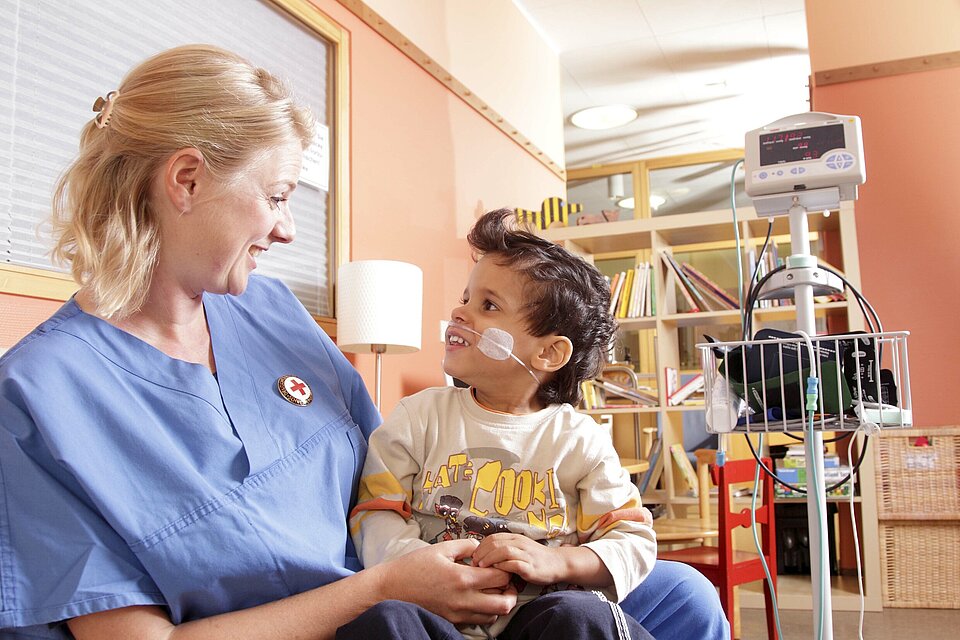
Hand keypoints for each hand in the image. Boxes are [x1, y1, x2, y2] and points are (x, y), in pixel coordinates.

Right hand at [376, 539, 516, 624]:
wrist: (390, 589)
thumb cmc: (414, 566)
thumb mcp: (440, 548)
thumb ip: (466, 546)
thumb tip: (482, 547)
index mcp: (462, 578)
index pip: (501, 578)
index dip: (505, 569)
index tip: (499, 563)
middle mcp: (463, 600)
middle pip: (504, 604)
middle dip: (509, 592)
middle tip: (503, 581)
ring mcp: (458, 614)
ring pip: (493, 616)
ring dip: (497, 603)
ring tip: (489, 590)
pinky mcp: (451, 622)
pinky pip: (477, 621)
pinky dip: (483, 612)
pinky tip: (475, 598)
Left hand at [471, 533, 563, 585]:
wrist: (558, 563)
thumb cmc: (535, 558)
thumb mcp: (519, 548)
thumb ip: (504, 548)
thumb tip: (484, 554)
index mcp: (515, 537)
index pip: (493, 537)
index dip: (480, 546)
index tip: (474, 556)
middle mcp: (520, 543)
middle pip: (495, 543)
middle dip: (481, 553)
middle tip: (474, 563)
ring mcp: (525, 555)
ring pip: (503, 551)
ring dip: (489, 558)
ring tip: (481, 567)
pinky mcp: (530, 567)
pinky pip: (514, 564)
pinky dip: (503, 567)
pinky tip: (497, 572)